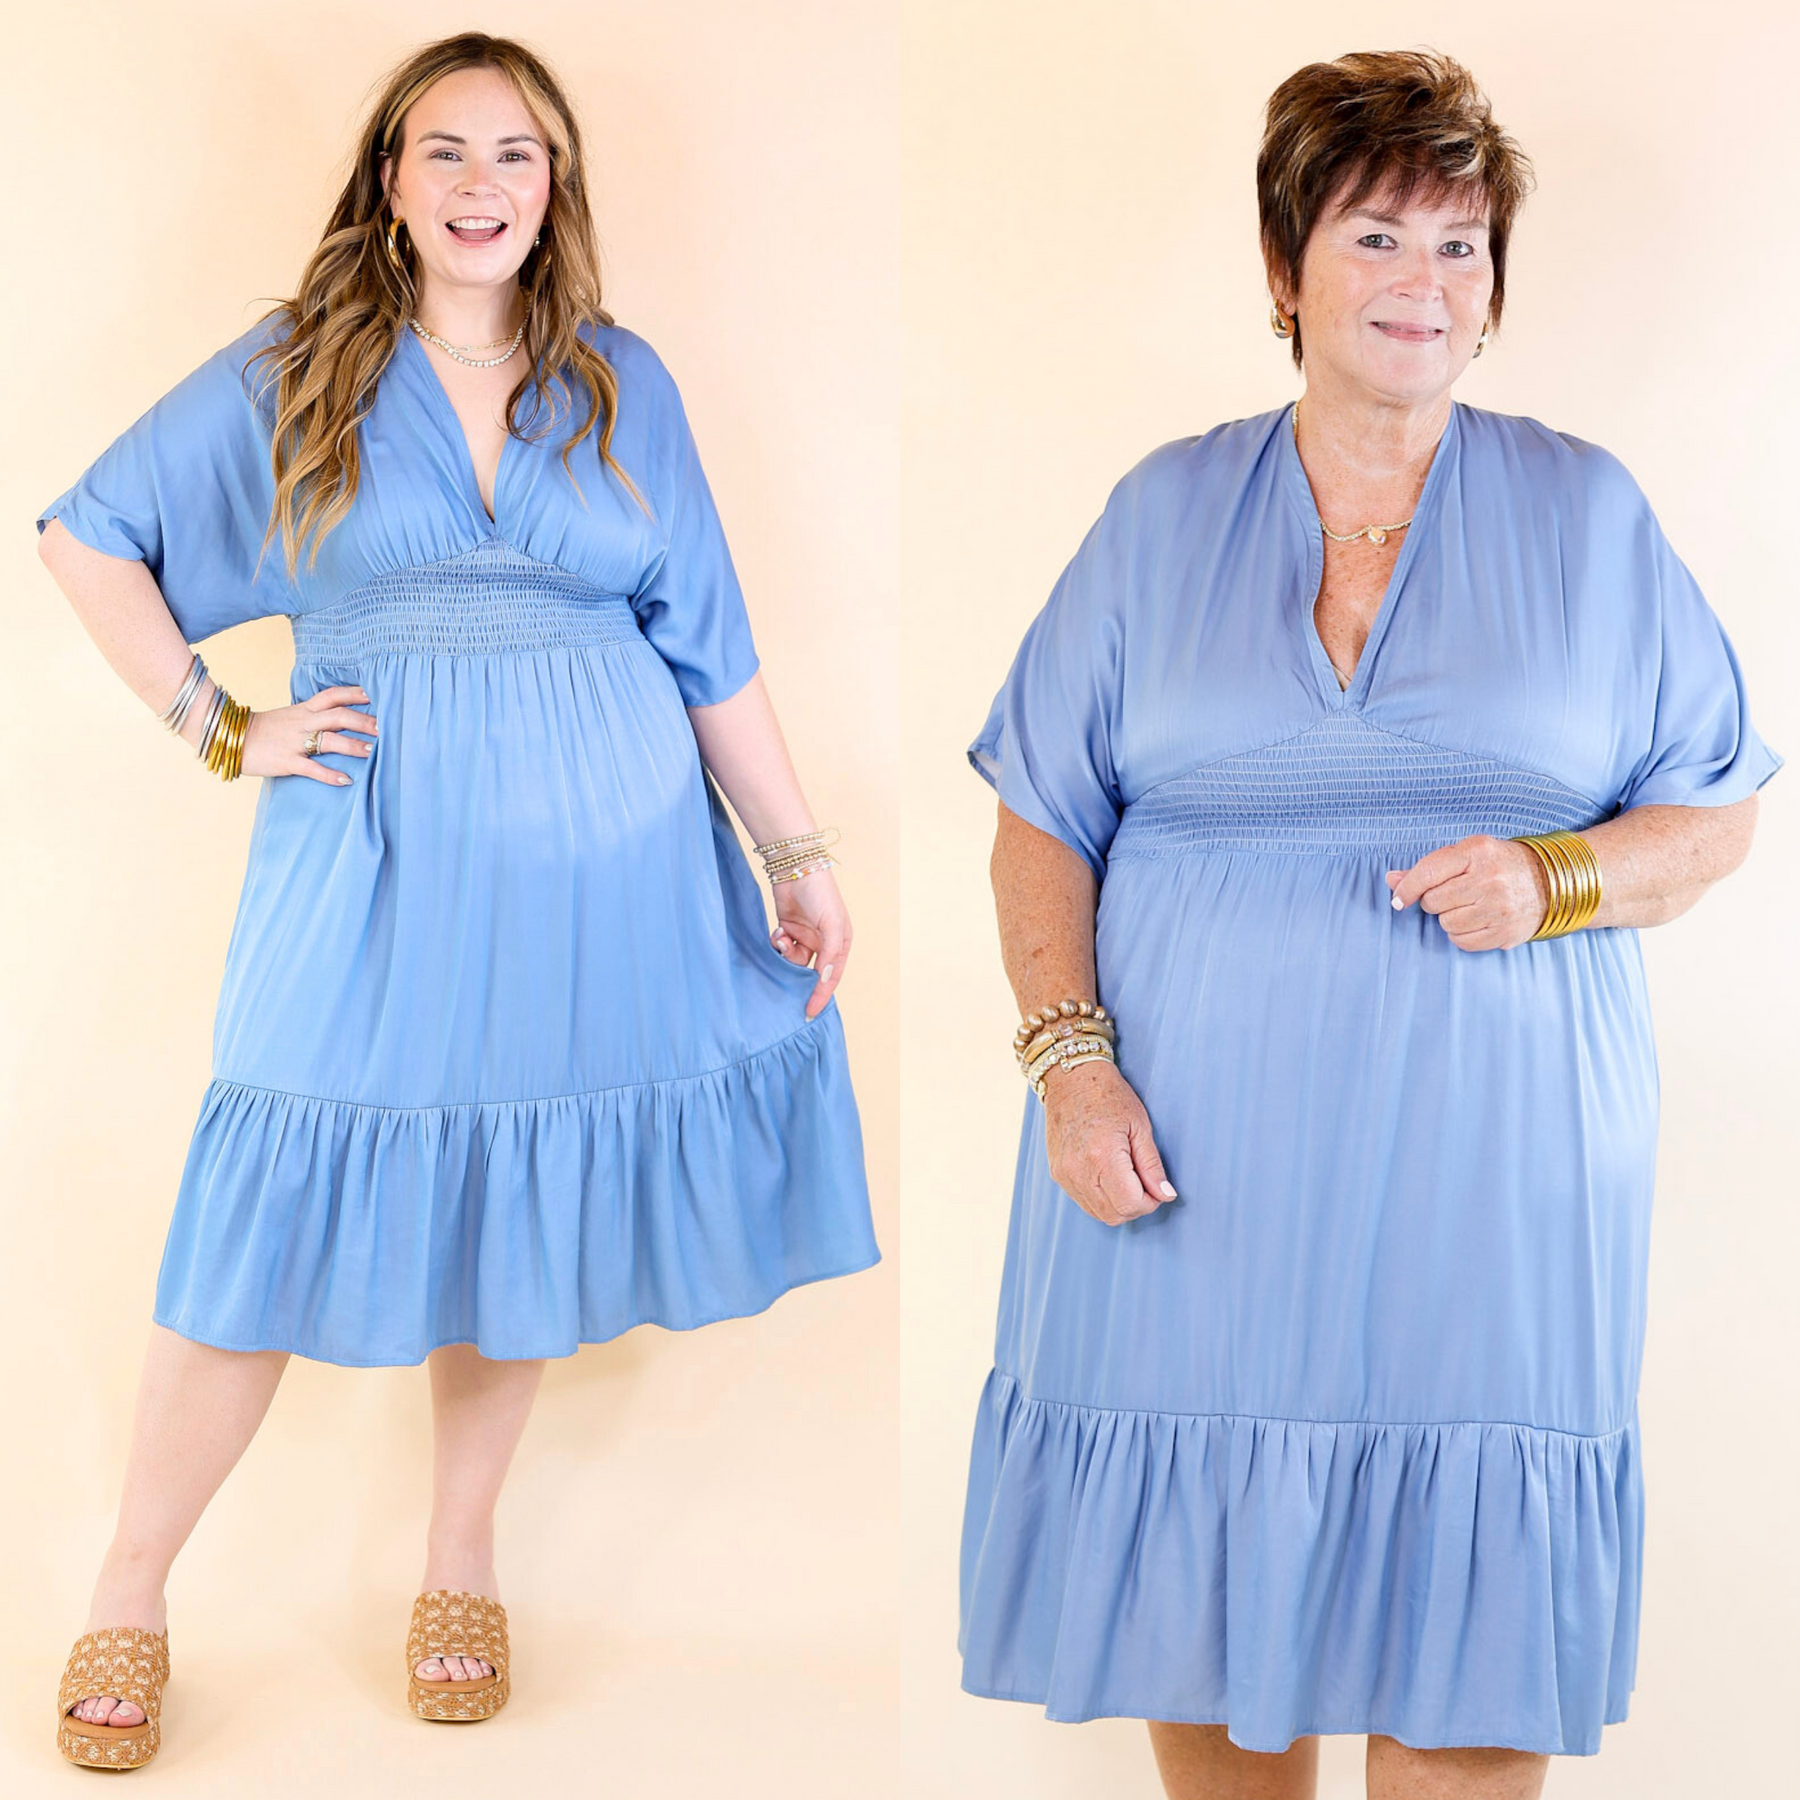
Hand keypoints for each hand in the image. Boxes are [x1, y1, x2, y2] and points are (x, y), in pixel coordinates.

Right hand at [234, 684, 378, 785]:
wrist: (231, 738)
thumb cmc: (266, 730)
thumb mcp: (291, 716)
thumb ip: (315, 716)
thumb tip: (342, 718)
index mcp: (305, 710)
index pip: (333, 695)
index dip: (354, 693)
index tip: (376, 693)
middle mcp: (303, 722)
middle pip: (338, 716)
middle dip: (362, 721)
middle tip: (385, 727)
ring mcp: (294, 741)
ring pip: (328, 740)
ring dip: (351, 745)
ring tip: (372, 751)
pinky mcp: (286, 761)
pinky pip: (311, 768)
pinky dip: (329, 774)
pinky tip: (346, 780)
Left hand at [770, 864, 850, 1019]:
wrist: (795, 868)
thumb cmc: (821, 895)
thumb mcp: (831, 926)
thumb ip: (829, 955)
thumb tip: (824, 979)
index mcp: (840, 944)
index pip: (831, 977)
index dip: (821, 996)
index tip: (809, 1013)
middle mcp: (824, 943)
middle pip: (810, 973)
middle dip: (798, 979)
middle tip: (786, 992)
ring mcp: (806, 937)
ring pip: (792, 962)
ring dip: (785, 955)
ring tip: (783, 939)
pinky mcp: (789, 930)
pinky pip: (782, 949)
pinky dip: (778, 944)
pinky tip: (779, 932)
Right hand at [1041, 1058, 1176, 1226]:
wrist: (1070, 1080)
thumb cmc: (1108, 1096)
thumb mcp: (1140, 1126)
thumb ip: (1152, 1166)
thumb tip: (1166, 1195)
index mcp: (1102, 1156)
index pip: (1130, 1204)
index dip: (1150, 1202)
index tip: (1156, 1187)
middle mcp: (1079, 1171)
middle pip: (1114, 1215)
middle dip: (1136, 1206)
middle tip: (1145, 1183)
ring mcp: (1065, 1175)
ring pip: (1099, 1213)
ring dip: (1118, 1205)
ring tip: (1127, 1176)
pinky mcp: (1058, 1174)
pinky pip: (1084, 1202)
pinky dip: (1102, 1198)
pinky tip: (1109, 1175)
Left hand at [1385, 834, 1555, 949]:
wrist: (1548, 882)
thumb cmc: (1497, 865)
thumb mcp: (1466, 855)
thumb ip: (1428, 867)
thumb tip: (1392, 880)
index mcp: (1477, 852)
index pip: (1428, 873)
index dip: (1407, 889)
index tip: (1398, 900)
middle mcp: (1490, 878)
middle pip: (1434, 901)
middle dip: (1435, 901)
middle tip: (1453, 894)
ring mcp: (1500, 907)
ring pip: (1446, 924)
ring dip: (1449, 918)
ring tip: (1468, 906)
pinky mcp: (1506, 931)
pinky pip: (1462, 941)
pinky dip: (1462, 934)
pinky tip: (1476, 920)